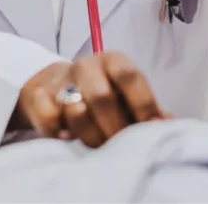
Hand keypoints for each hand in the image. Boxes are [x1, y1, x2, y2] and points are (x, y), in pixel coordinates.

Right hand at [14, 52, 166, 147]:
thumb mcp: (126, 95)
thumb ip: (149, 111)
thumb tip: (170, 127)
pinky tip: (68, 139)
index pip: (131, 77)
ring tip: (98, 146)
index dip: (143, 105)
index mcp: (114, 61)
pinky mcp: (37, 96)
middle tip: (120, 146)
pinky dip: (59, 133)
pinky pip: (48, 119)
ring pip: (75, 111)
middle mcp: (87, 66)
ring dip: (90, 136)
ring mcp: (60, 80)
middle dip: (114, 128)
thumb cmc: (102, 93)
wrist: (55, 84)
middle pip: (102, 97)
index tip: (150, 130)